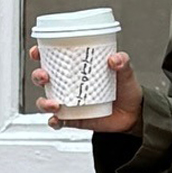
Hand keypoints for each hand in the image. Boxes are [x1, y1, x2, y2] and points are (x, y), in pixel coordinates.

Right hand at [29, 43, 143, 132]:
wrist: (134, 114)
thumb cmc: (126, 89)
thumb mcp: (126, 73)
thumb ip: (122, 63)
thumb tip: (115, 59)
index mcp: (76, 68)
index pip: (53, 57)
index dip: (40, 53)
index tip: (37, 52)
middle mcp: (69, 85)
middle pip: (43, 78)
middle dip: (38, 76)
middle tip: (46, 76)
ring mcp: (69, 103)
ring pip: (46, 101)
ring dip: (44, 102)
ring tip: (55, 104)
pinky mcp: (73, 119)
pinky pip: (58, 121)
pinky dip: (54, 121)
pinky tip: (57, 120)